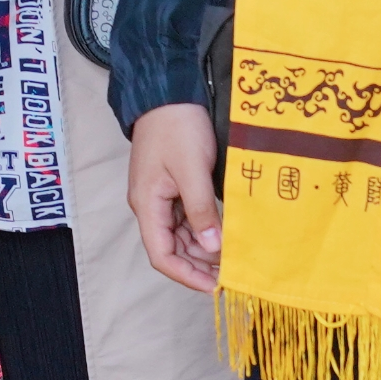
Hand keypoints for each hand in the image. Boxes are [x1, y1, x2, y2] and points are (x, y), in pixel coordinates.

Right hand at [129, 106, 224, 292]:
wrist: (169, 92)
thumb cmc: (177, 127)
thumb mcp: (192, 170)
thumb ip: (201, 210)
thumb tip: (212, 248)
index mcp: (147, 205)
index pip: (162, 255)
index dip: (186, 276)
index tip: (214, 286)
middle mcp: (150, 206)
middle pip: (172, 249)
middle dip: (199, 264)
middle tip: (233, 272)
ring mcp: (161, 197)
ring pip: (181, 236)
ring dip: (204, 248)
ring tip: (233, 255)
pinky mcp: (173, 187)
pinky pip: (187, 218)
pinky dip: (205, 229)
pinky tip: (225, 233)